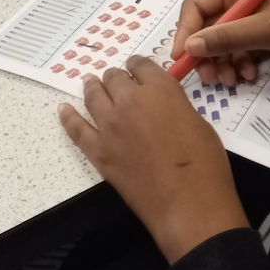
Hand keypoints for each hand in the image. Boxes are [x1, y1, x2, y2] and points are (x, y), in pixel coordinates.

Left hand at [58, 56, 247, 263]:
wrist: (188, 204)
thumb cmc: (206, 166)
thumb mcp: (198, 123)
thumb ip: (175, 108)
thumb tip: (163, 108)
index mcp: (160, 90)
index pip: (141, 65)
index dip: (138, 67)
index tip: (136, 70)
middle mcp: (130, 101)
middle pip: (114, 78)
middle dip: (116, 78)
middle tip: (116, 81)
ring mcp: (110, 126)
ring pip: (93, 96)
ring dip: (92, 87)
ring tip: (90, 84)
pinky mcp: (98, 151)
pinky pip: (76, 128)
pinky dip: (68, 117)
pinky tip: (63, 109)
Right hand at [172, 0, 269, 85]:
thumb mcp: (267, 29)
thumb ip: (228, 38)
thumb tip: (190, 47)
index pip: (196, 7)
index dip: (185, 32)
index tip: (183, 59)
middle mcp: (238, 0)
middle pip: (204, 28)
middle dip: (204, 54)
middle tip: (208, 78)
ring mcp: (248, 20)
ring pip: (218, 45)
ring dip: (221, 64)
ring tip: (232, 80)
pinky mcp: (258, 38)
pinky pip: (234, 54)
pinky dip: (237, 66)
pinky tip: (248, 75)